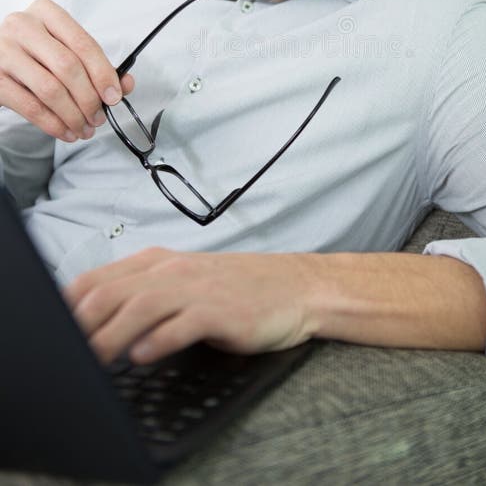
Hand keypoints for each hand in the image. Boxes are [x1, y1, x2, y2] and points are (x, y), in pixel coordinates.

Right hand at [0, 0, 133, 141]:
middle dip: (89, 98)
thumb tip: (125, 83)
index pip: (83, 44)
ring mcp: (4, 51)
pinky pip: (30, 107)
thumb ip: (96, 64)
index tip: (114, 96)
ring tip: (85, 128)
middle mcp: (23, 26)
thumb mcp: (64, 48)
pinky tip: (65, 132)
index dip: (103, 73)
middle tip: (99, 117)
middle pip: (68, 67)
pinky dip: (53, 124)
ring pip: (50, 90)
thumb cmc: (35, 52)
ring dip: (73, 115)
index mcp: (46, 12)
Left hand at [65, 248, 318, 363]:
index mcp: (159, 263)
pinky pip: (184, 323)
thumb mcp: (184, 283)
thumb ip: (143, 296)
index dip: (70, 306)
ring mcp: (198, 289)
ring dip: (112, 333)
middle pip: (113, 291)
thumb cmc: (236, 289)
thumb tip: (95, 322)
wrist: (294, 287)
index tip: (55, 332)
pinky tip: (143, 355)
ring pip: (142, 305)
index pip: (99, 279)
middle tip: (66, 352)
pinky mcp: (222, 311)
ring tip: (92, 359)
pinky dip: (159, 339)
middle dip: (83, 323)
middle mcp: (174, 271)